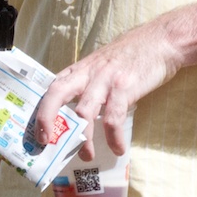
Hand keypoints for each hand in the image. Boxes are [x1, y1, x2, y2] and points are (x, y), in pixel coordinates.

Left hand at [30, 23, 183, 156]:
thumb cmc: (130, 57)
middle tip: (47, 142)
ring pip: (84, 112)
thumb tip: (76, 114)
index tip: (36, 131)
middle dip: (46, 119)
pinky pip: (113, 118)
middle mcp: (87, 74)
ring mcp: (104, 80)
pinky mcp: (124, 87)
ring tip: (85, 155)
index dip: (40, 110)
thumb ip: (86, 84)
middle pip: (56, 94)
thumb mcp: (100, 66)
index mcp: (78, 70)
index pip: (51, 88)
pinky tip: (117, 149)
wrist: (160, 41)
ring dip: (83, 139)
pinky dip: (113, 137)